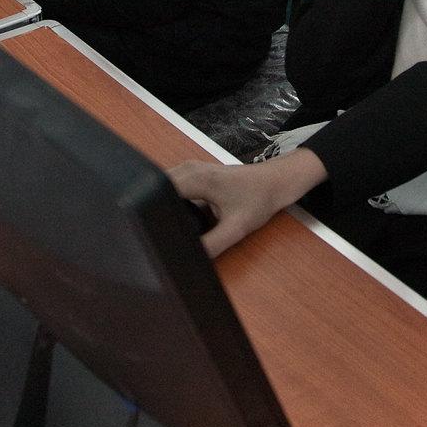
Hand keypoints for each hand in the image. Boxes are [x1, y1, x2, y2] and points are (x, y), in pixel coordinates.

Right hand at [167, 149, 326, 257]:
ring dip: (163, 205)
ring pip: (163, 188)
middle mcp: (189, 169)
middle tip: (159, 232)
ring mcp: (190, 169)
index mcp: (196, 178)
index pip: (158, 191)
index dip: (151, 210)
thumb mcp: (236, 228)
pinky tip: (180, 217)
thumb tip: (191, 257)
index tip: (153, 229)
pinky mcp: (193, 174)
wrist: (274, 182)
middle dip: (154, 209)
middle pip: (156, 189)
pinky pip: (173, 187)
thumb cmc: (259, 198)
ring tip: (170, 225)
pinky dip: (171, 202)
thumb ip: (212, 244)